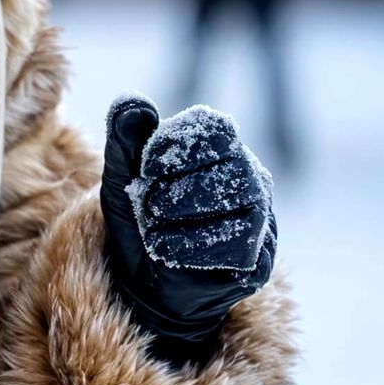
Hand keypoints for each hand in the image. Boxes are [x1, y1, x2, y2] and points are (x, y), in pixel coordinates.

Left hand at [99, 94, 277, 367]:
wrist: (144, 280)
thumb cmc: (139, 217)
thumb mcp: (121, 175)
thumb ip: (124, 138)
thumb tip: (134, 104)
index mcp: (222, 150)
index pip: (214, 126)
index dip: (175, 143)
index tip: (146, 168)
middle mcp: (252, 181)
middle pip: (232, 164)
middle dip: (177, 184)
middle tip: (148, 203)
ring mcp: (261, 223)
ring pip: (242, 204)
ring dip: (183, 214)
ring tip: (153, 225)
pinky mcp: (258, 263)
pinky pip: (237, 248)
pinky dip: (188, 246)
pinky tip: (162, 249)